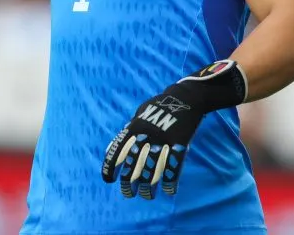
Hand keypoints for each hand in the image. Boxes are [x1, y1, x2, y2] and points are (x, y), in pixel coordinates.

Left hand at [101, 60, 246, 199]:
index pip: (117, 151)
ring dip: (148, 187)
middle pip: (133, 166)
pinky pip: (173, 167)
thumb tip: (110, 150)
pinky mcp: (180, 145)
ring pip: (152, 171)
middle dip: (128, 183)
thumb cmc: (158, 106)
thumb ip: (126, 132)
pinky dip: (170, 182)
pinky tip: (169, 190)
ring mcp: (163, 141)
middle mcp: (146, 137)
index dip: (110, 167)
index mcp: (134, 128)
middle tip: (128, 193)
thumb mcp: (138, 114)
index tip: (108, 180)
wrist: (184, 97)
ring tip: (147, 196)